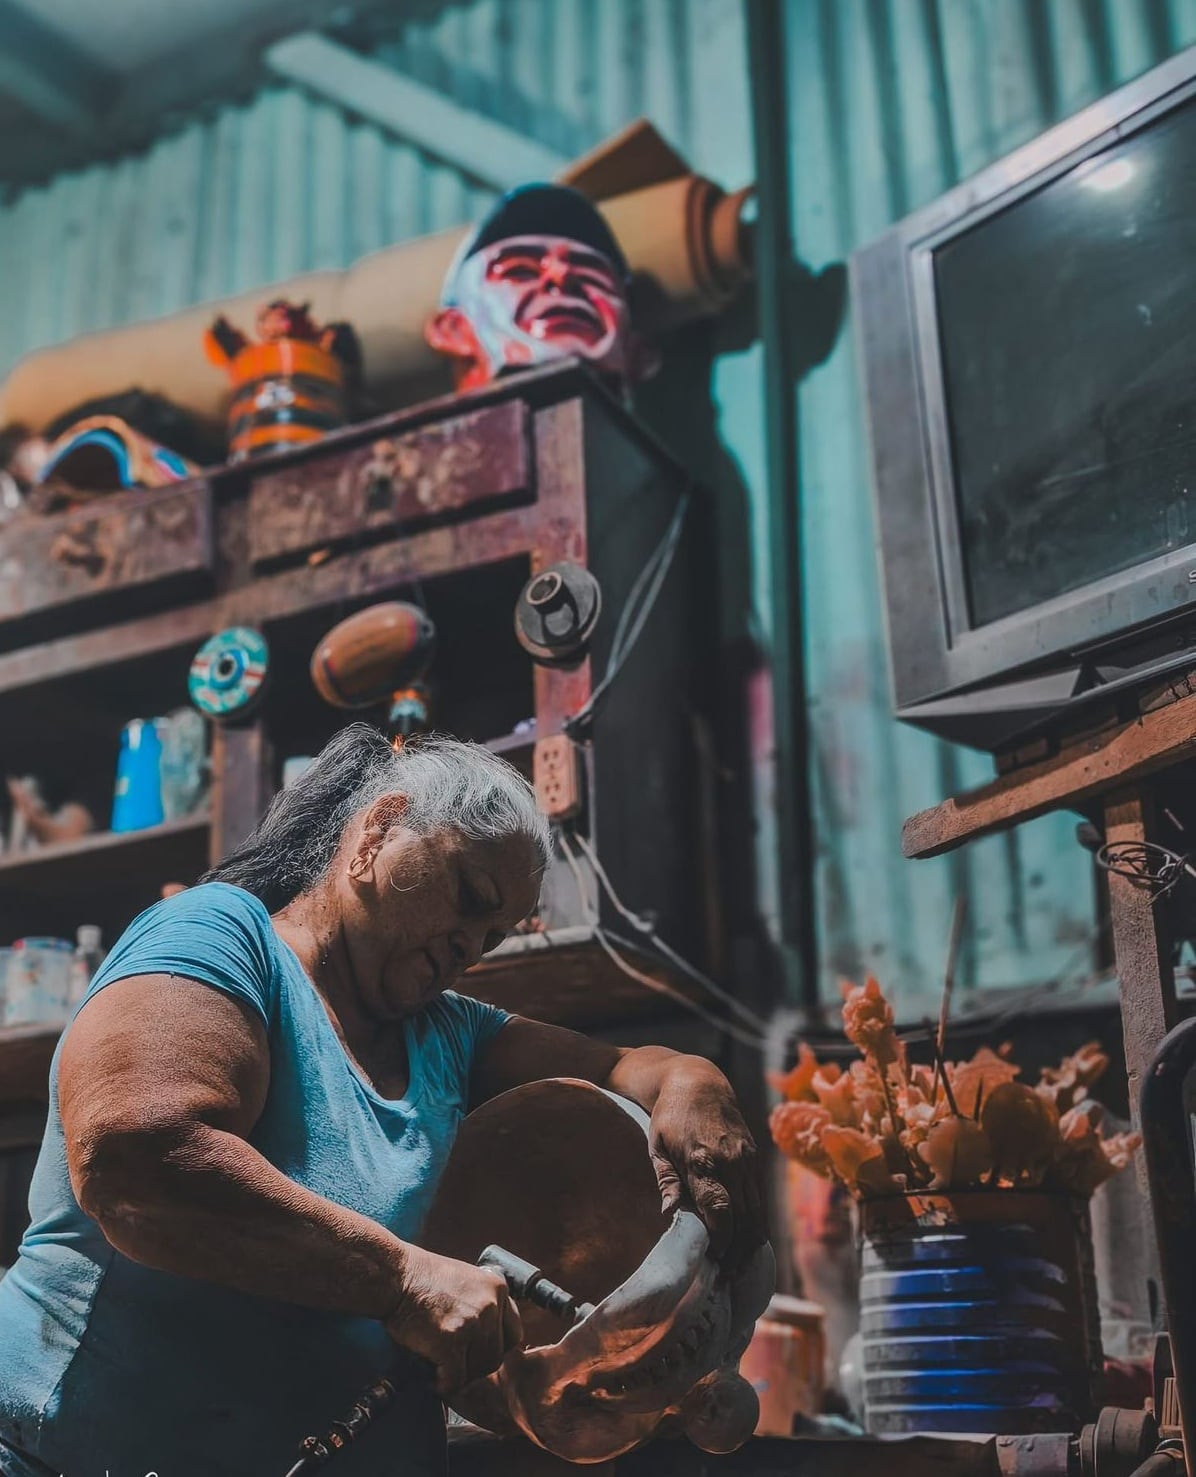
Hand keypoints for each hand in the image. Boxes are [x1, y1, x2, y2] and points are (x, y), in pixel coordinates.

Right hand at [386, 1245, 522, 1396]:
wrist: (395, 1276)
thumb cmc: (422, 1280)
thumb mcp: (466, 1280)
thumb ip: (482, 1305)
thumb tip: (488, 1339)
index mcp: (497, 1288)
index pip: (513, 1333)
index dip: (495, 1348)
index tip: (477, 1353)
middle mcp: (491, 1305)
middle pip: (497, 1356)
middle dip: (475, 1366)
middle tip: (455, 1366)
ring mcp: (473, 1323)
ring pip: (478, 1370)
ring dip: (459, 1376)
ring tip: (440, 1371)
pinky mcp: (451, 1342)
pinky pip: (455, 1379)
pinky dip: (442, 1385)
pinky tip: (431, 1378)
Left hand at [648, 1066, 766, 1272]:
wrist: (699, 1081)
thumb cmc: (670, 1116)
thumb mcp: (657, 1145)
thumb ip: (666, 1180)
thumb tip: (670, 1214)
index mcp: (702, 1160)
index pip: (719, 1210)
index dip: (720, 1240)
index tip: (714, 1261)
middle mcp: (731, 1161)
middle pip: (742, 1217)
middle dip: (737, 1250)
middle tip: (728, 1277)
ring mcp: (746, 1159)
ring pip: (756, 1211)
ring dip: (749, 1242)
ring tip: (739, 1267)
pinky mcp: (754, 1158)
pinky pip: (759, 1198)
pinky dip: (756, 1222)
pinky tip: (748, 1241)